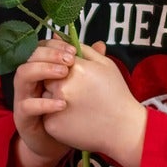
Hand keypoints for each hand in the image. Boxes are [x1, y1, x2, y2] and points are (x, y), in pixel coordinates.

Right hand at [12, 43, 77, 166]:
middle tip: (70, 59)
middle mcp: (29, 80)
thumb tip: (100, 44)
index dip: (55, 45)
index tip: (73, 50)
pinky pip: (27, 106)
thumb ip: (87, 66)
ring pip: (22, 75)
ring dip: (42, 70)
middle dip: (49, 54)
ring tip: (64, 74)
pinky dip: (43, 103)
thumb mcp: (80, 87)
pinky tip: (62, 104)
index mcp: (40, 70)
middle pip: (29, 56)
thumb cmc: (69, 113)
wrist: (58, 143)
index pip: (40, 47)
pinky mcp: (22, 117)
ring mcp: (23, 97)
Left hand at [36, 40, 147, 166]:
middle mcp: (62, 87)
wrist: (123, 130)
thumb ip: (82, 49)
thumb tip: (57, 36)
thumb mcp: (106, 65)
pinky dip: (54, 115)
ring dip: (52, 98)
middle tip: (77, 93)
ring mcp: (54, 107)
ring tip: (76, 106)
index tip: (73, 75)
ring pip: (43, 96)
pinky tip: (73, 118)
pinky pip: (45, 114)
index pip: (53, 59)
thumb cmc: (116, 95)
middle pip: (45, 77)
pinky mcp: (51, 125)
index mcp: (76, 69)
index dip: (62, 67)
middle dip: (56, 82)